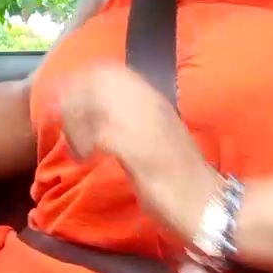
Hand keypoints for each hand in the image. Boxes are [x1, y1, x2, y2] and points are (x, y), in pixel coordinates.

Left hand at [59, 65, 220, 244]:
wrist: (204, 202)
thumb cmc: (179, 176)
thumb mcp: (155, 137)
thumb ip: (131, 121)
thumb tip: (97, 117)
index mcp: (154, 100)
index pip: (109, 71)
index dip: (82, 82)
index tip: (68, 103)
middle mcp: (150, 104)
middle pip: (96, 82)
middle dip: (73, 103)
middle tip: (68, 130)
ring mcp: (145, 125)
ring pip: (94, 104)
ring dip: (76, 126)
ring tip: (78, 151)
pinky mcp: (138, 150)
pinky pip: (99, 134)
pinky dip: (86, 145)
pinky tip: (87, 160)